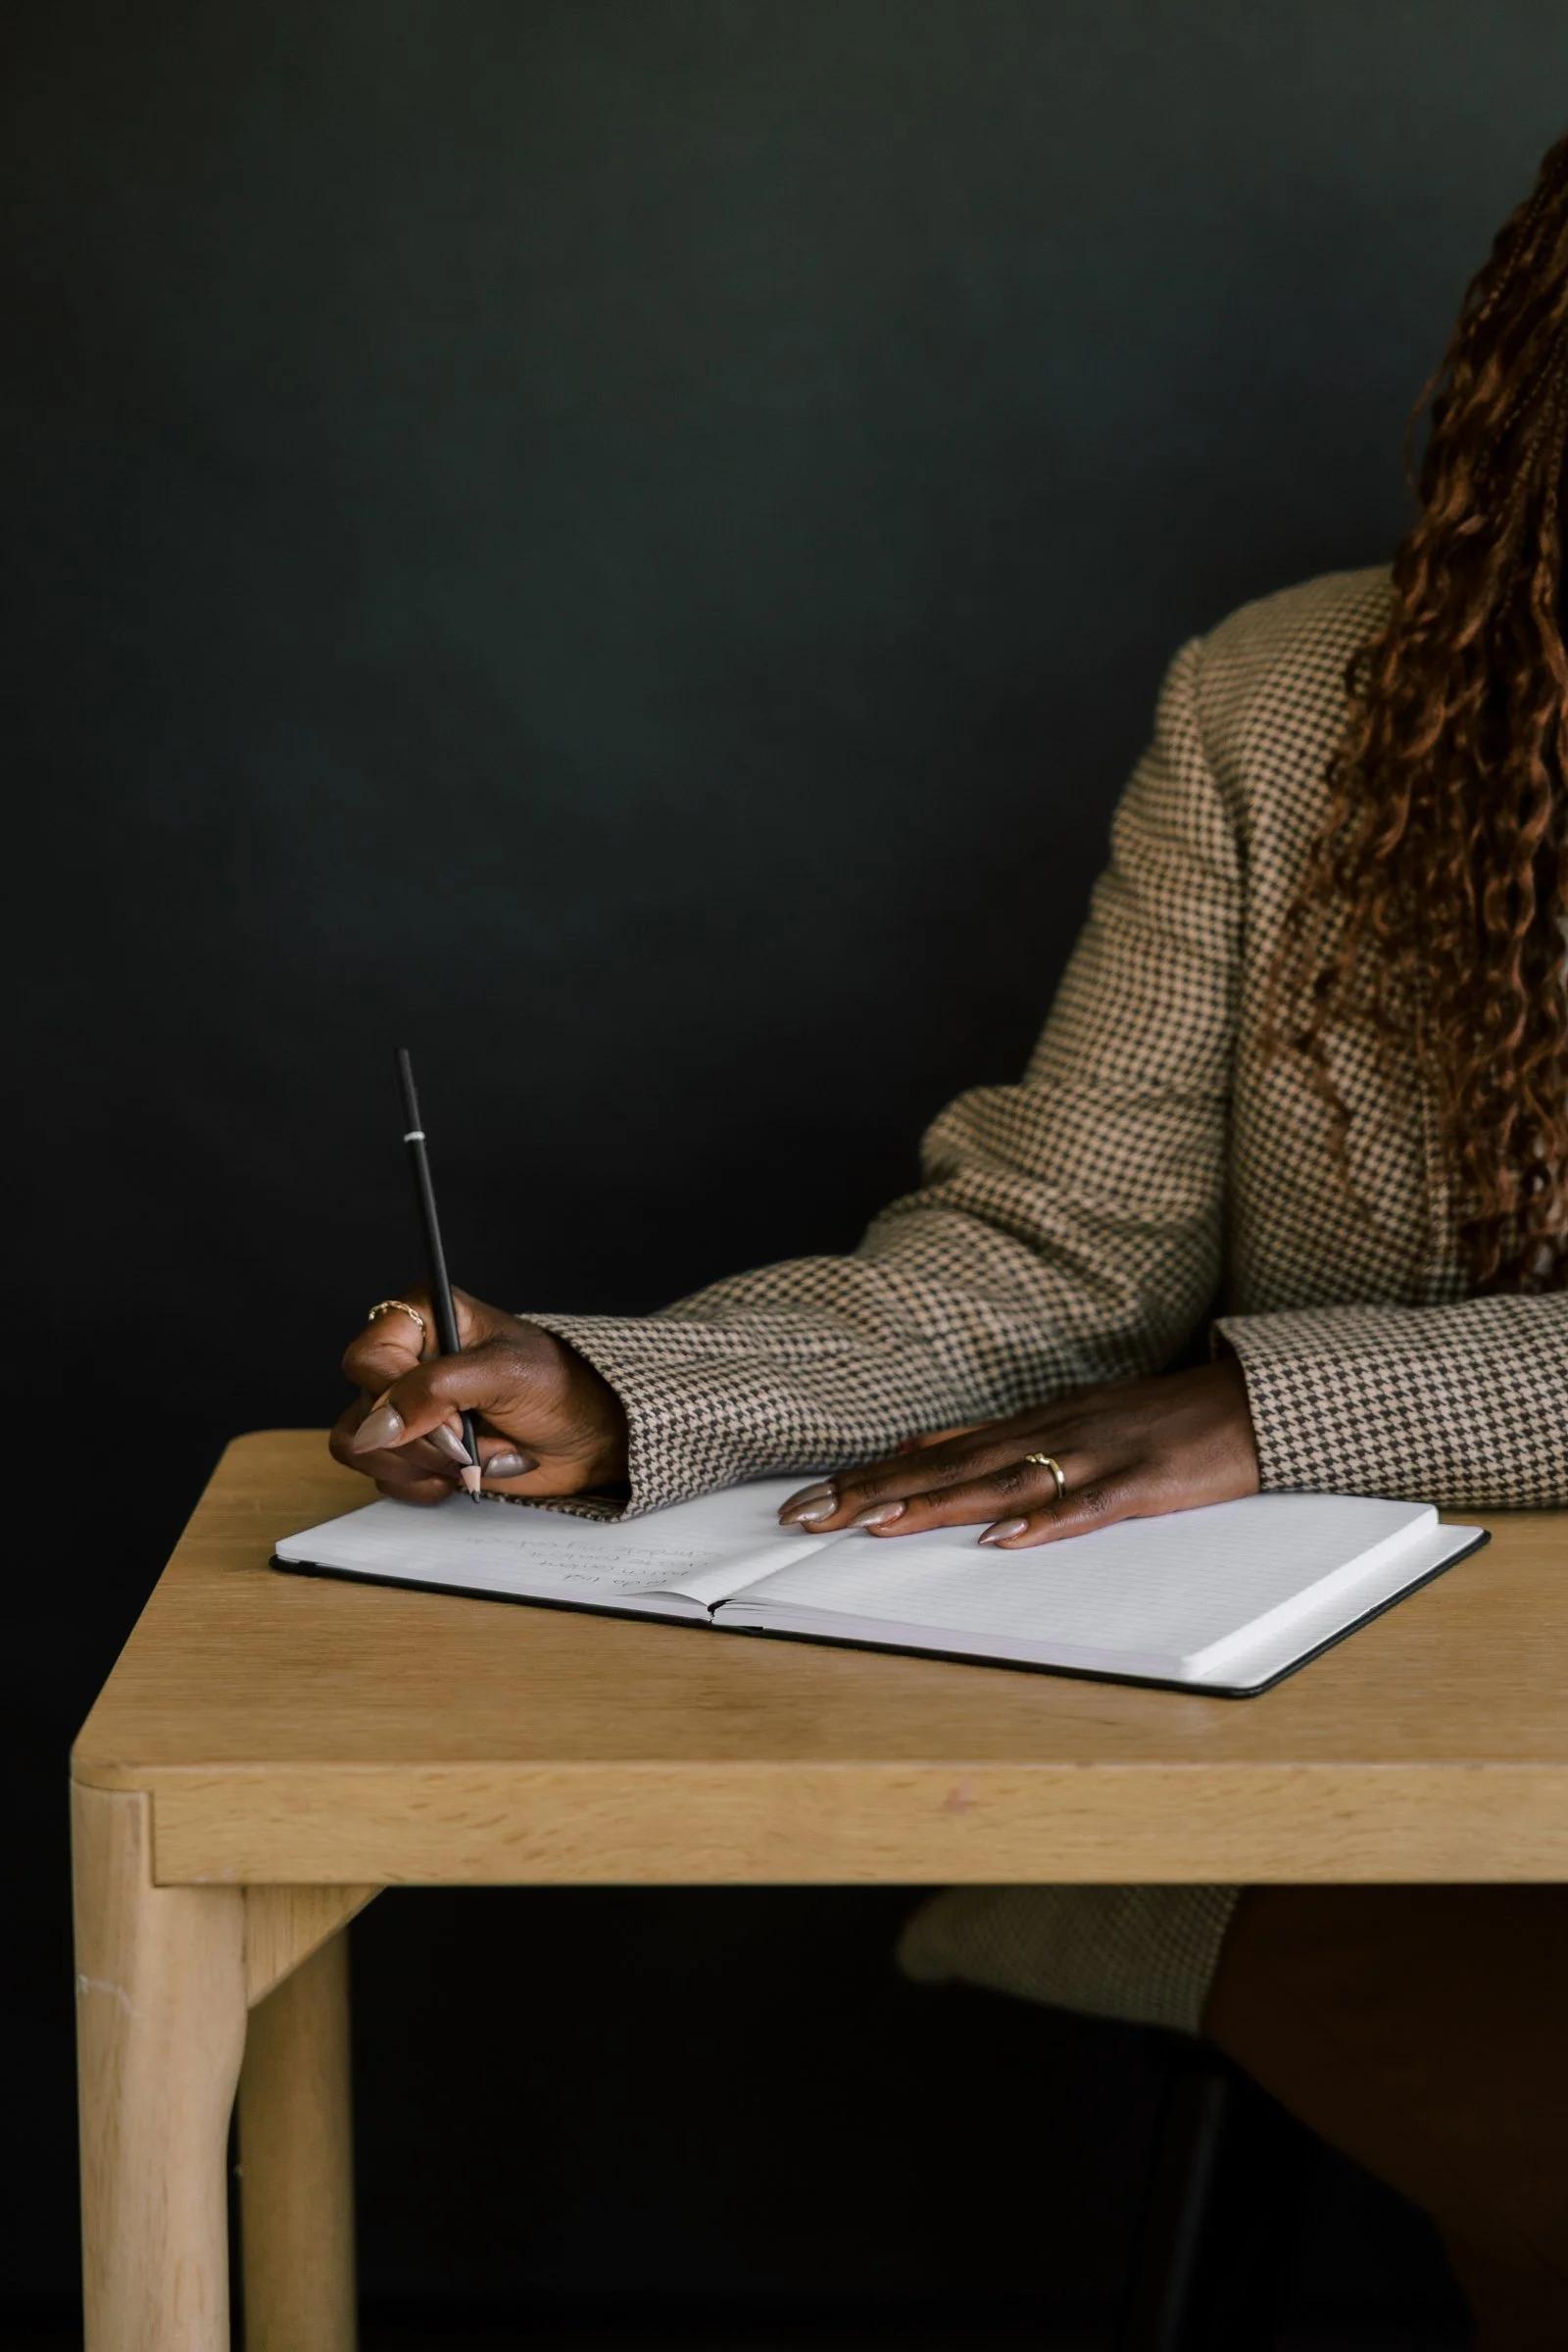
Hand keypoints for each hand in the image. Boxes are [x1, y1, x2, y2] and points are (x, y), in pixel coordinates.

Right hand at [329, 1289, 627, 1504]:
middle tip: (471, 1445)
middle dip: (422, 1443)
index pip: (366, 1360)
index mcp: (422, 1317)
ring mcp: (404, 1407)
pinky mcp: (412, 1449)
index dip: (398, 1400)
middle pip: (364, 1412)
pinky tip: (465, 1474)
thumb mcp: (505, 1374)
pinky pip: (384, 1477)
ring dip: (424, 1467)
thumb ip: (436, 1390)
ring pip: (364, 1449)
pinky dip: (425, 1485)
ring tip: (475, 1458)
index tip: (451, 1422)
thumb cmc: (560, 1388)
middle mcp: (404, 1359)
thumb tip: (376, 1427)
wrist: (588, 1436)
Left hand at [776, 1359, 1258, 1547]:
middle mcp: (1051, 1431)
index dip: (869, 1476)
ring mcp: (1096, 1452)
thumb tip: (914, 1448)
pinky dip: (1045, 1521)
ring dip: (936, 1503)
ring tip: (874, 1524)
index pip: (935, 1452)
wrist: (1253, 1400)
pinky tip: (1004, 1539)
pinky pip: (1088, 1505)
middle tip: (806, 1515)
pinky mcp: (1144, 1479)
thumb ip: (994, 1436)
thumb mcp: (1066, 1417)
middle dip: (873, 1492)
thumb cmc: (1160, 1417)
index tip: (807, 1498)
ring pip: (1002, 1481)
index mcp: (1032, 1422)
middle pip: (949, 1466)